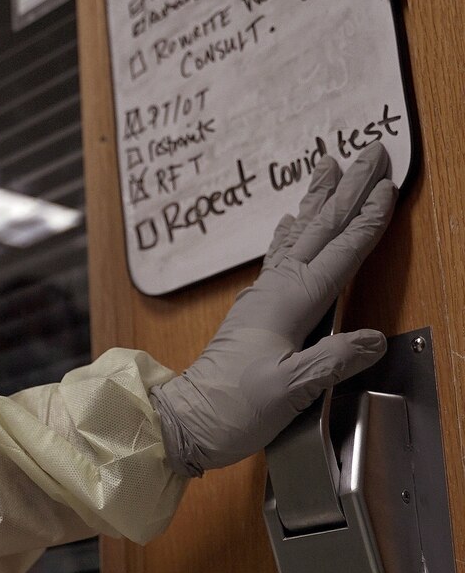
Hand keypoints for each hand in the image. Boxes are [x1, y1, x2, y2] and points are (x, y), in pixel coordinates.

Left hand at [150, 142, 396, 475]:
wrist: (185, 422)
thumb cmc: (233, 408)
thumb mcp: (291, 389)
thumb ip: (334, 361)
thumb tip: (372, 339)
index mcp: (289, 304)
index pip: (339, 253)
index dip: (366, 221)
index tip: (387, 186)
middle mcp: (274, 293)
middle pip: (320, 231)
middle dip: (348, 190)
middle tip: (370, 150)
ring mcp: (261, 300)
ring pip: (299, 237)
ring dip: (318, 201)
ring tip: (329, 166)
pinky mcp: (254, 313)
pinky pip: (279, 258)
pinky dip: (291, 234)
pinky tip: (290, 222)